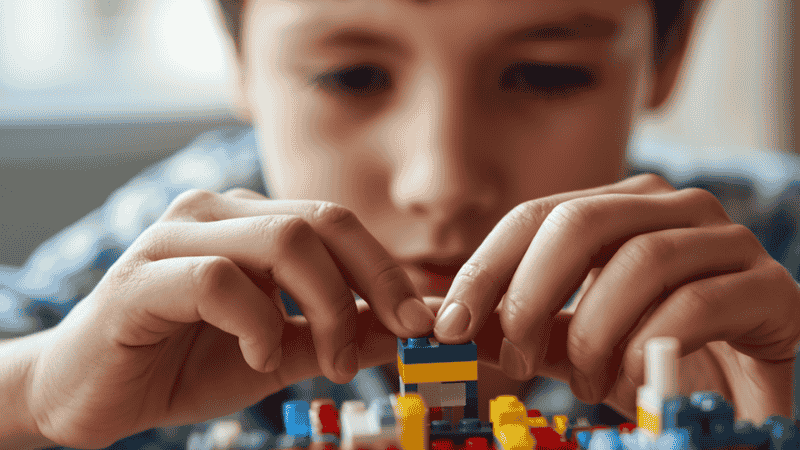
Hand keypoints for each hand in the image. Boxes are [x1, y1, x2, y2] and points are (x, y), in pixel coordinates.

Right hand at [23, 189, 433, 447]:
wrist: (92, 393)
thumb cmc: (186, 363)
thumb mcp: (282, 352)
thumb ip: (340, 334)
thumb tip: (410, 327)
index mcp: (252, 220)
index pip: (339, 224)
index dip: (389, 271)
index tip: (419, 323)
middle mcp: (218, 212)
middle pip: (322, 222)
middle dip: (371, 284)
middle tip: (392, 339)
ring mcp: (178, 235)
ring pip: (283, 241)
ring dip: (325, 309)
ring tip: (327, 363)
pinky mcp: (143, 274)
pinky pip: (220, 282)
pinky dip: (256, 325)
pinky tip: (255, 358)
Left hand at [433, 174, 799, 420]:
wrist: (735, 387)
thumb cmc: (643, 351)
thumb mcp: (566, 337)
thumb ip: (511, 324)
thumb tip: (436, 321)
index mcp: (617, 206)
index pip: (534, 217)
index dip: (485, 271)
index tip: (448, 328)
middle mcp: (672, 206)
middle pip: (579, 224)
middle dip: (530, 298)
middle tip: (515, 362)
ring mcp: (726, 240)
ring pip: (639, 261)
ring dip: (593, 333)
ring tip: (583, 382)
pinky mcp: (768, 288)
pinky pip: (696, 305)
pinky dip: (646, 349)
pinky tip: (631, 381)